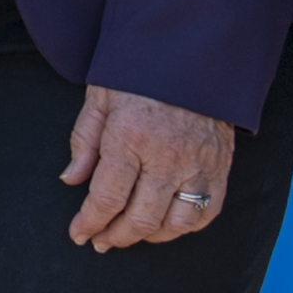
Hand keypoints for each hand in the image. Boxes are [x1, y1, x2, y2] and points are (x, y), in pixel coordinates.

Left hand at [63, 85, 240, 250]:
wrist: (193, 51)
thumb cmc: (140, 73)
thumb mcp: (101, 98)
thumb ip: (84, 140)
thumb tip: (71, 180)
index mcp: (130, 137)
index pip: (107, 197)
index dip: (90, 222)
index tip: (78, 234)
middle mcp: (167, 156)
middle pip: (140, 218)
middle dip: (116, 236)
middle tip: (101, 241)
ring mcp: (199, 164)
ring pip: (176, 223)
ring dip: (150, 236)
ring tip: (131, 233)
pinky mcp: (221, 166)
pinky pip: (207, 212)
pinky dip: (186, 226)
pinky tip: (166, 224)